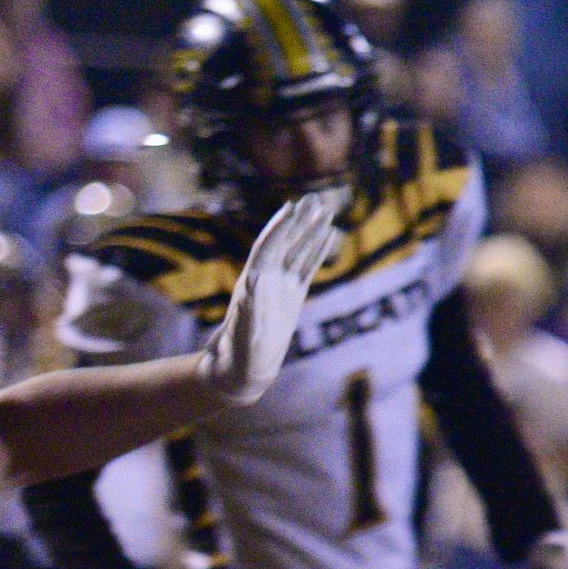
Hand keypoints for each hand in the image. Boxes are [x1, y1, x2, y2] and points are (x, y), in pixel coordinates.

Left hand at [197, 185, 346, 405]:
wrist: (242, 370)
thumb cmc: (238, 357)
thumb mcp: (242, 337)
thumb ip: (247, 315)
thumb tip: (250, 288)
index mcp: (253, 284)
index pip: (269, 249)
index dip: (280, 228)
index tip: (292, 208)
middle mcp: (266, 279)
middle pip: (284, 242)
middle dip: (298, 221)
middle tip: (314, 199)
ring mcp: (280, 286)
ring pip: (298, 251)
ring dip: (310, 229)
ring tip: (324, 208)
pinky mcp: (293, 296)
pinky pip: (307, 267)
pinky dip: (317, 249)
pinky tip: (329, 234)